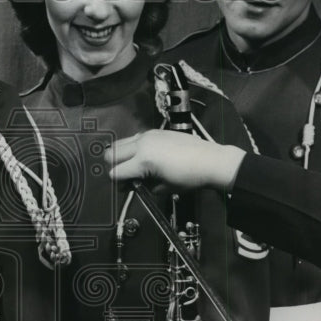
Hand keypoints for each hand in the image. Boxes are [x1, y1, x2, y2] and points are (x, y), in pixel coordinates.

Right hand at [109, 130, 246, 190]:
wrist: (210, 161)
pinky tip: (145, 156)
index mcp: (143, 161)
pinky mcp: (154, 132)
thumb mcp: (163, 188)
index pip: (115, 172)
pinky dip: (133, 148)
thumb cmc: (189, 177)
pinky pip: (134, 138)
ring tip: (134, 165)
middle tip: (126, 176)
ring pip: (120, 143)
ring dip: (122, 155)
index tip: (126, 187)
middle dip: (114, 167)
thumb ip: (143, 186)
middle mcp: (142, 145)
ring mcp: (148, 136)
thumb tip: (131, 185)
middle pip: (110, 154)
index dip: (118, 183)